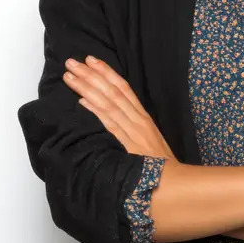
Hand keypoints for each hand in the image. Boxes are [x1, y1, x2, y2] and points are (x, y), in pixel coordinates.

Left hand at [62, 55, 176, 160]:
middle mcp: (137, 119)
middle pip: (111, 91)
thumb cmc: (159, 163)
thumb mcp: (148, 139)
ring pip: (107, 103)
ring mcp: (133, 131)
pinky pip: (110, 125)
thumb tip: (111, 113)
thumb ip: (132, 126)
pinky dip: (96, 111)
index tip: (90, 60)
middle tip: (72, 62)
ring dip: (87, 88)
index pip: (123, 87)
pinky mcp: (128, 145)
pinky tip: (83, 102)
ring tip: (70, 77)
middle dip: (91, 75)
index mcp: (142, 115)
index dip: (106, 71)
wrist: (173, 182)